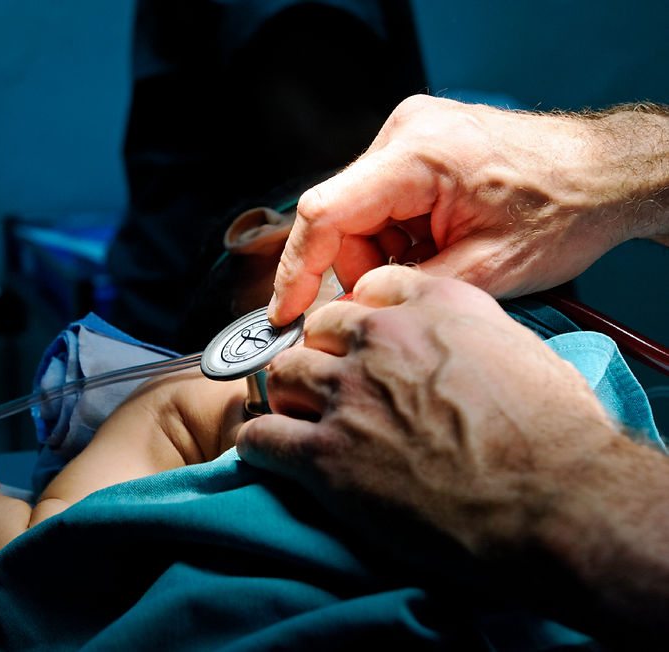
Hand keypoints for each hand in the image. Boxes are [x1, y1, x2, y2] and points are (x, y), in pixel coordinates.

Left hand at [242, 265, 619, 556]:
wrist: (554, 500)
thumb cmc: (557, 434)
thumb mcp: (524, 351)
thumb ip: (472, 333)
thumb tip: (458, 349)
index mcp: (431, 305)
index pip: (367, 289)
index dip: (360, 320)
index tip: (360, 342)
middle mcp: (381, 339)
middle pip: (317, 330)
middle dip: (320, 356)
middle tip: (330, 387)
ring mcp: (348, 396)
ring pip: (281, 374)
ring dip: (286, 395)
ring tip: (297, 416)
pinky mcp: (326, 456)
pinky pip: (262, 436)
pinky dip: (259, 442)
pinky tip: (268, 450)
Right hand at [268, 95, 668, 324]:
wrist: (609, 175)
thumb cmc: (565, 211)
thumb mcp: (485, 271)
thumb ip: (403, 293)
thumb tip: (344, 315)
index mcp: (417, 155)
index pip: (324, 212)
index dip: (297, 268)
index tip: (286, 312)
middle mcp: (404, 133)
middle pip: (342, 217)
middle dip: (361, 268)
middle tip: (403, 296)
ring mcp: (411, 135)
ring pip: (360, 214)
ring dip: (385, 254)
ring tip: (442, 263)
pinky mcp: (420, 146)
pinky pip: (382, 202)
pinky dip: (400, 237)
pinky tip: (439, 246)